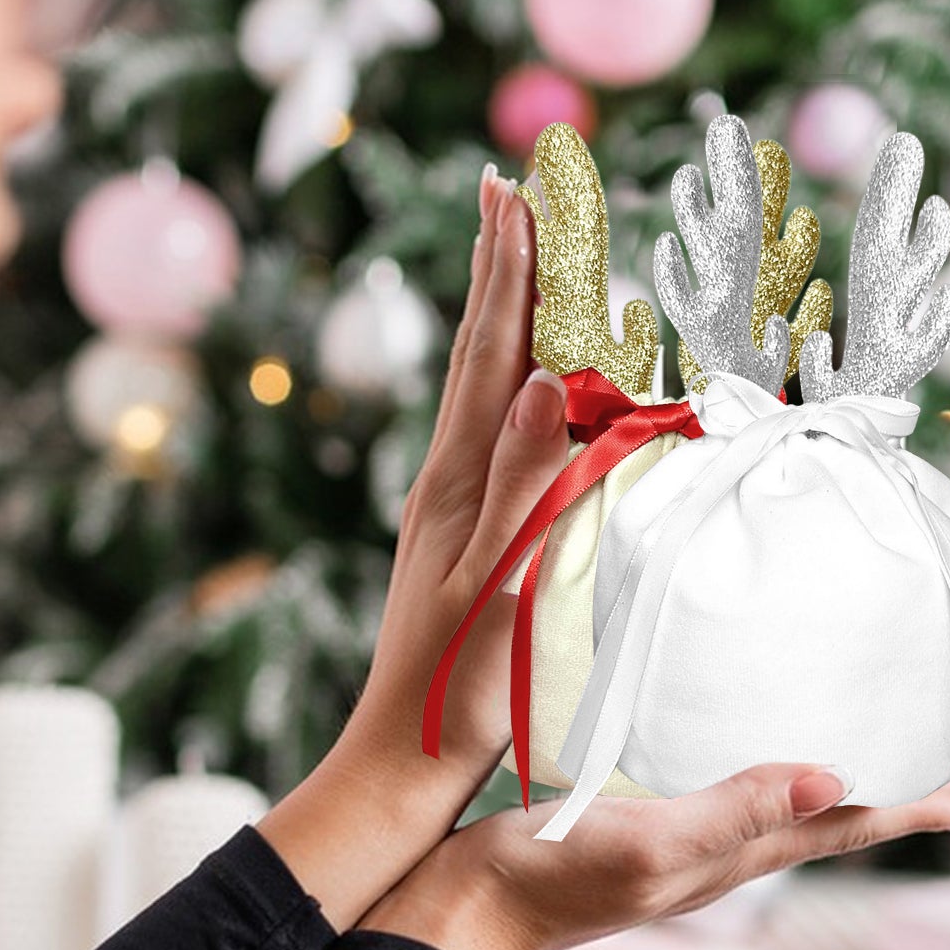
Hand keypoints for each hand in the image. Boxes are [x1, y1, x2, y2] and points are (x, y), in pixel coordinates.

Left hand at [259, 165, 571, 930]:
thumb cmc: (456, 690)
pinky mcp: (461, 540)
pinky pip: (490, 437)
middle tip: (507, 192)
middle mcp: (446, 482)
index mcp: (456, 482)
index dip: (505, 271)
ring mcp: (448, 510)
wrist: (400, 761)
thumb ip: (524, 486)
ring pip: (480, 392)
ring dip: (501, 319)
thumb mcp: (496, 587)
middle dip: (498, 270)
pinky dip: (510, 388)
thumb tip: (549, 380)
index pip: (488, 354)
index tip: (512, 188)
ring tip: (515, 264)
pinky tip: (522, 392)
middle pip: (477, 355)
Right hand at [360, 767, 949, 949]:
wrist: (459, 913)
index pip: (838, 832)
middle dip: (884, 806)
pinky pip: (720, 803)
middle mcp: (712, 859)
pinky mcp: (631, 831)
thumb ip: (734, 811)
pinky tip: (739, 765)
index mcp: (726, 861)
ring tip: (863, 774)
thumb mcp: (649, 843)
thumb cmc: (546, 876)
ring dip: (829, 797)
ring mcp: (671, 849)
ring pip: (775, 818)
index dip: (904, 811)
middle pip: (821, 829)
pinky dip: (758, 783)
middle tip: (942, 786)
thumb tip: (837, 780)